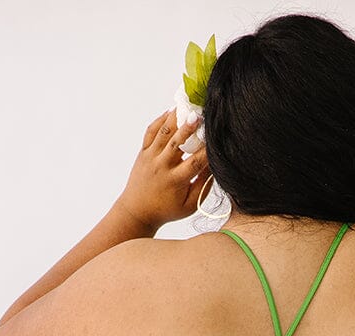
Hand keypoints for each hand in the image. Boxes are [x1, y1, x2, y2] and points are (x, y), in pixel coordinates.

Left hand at [117, 107, 211, 232]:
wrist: (137, 211)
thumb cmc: (167, 210)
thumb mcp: (189, 205)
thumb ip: (203, 186)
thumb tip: (215, 166)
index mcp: (175, 181)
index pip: (195, 162)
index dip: (207, 150)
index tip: (217, 140)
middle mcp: (162, 167)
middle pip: (176, 142)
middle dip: (187, 128)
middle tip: (198, 114)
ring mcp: (150, 157)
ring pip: (163, 132)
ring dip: (175, 118)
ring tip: (186, 105)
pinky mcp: (143, 152)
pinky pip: (151, 131)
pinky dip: (160, 120)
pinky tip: (171, 111)